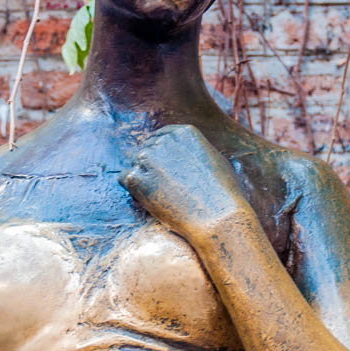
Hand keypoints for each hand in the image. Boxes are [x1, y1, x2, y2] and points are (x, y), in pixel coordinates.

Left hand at [120, 124, 251, 237]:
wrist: (218, 218)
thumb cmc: (224, 194)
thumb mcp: (215, 159)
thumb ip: (194, 151)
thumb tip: (185, 153)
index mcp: (183, 132)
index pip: (160, 137)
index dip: (161, 154)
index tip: (165, 168)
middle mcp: (163, 140)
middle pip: (147, 150)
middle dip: (152, 167)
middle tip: (166, 188)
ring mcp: (147, 158)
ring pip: (135, 165)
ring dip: (144, 178)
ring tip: (164, 197)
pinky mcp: (136, 178)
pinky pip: (125, 179)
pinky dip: (134, 190)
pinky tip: (151, 201)